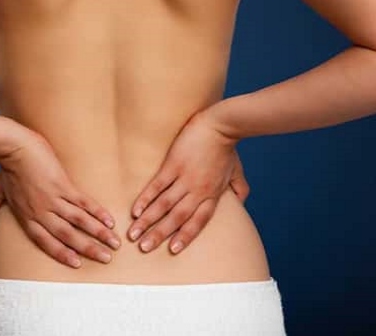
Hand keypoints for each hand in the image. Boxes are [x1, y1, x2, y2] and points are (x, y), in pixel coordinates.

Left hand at [0, 130, 120, 267]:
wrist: (13, 147)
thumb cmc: (6, 167)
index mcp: (27, 217)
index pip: (47, 242)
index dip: (63, 254)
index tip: (78, 264)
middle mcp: (41, 213)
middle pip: (68, 236)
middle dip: (89, 249)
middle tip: (106, 259)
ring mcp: (53, 199)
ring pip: (79, 222)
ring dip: (99, 234)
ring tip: (114, 243)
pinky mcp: (63, 185)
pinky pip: (84, 202)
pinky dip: (98, 212)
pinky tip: (110, 220)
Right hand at [127, 111, 248, 254]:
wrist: (222, 125)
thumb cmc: (228, 148)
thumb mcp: (237, 172)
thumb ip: (239, 189)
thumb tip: (241, 203)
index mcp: (212, 195)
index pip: (198, 222)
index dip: (185, 236)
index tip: (172, 250)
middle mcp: (198, 191)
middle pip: (177, 218)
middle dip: (159, 234)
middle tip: (144, 249)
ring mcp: (185, 178)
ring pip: (164, 205)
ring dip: (148, 221)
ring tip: (133, 234)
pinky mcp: (173, 164)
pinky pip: (157, 186)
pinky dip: (146, 199)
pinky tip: (135, 210)